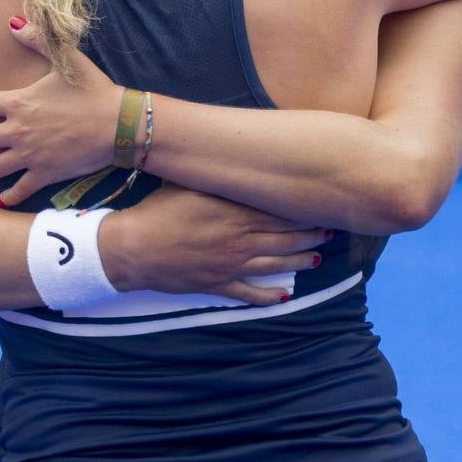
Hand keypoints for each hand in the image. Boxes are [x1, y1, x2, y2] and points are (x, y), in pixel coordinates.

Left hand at [0, 18, 122, 204]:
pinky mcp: (46, 173)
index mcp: (19, 103)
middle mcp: (18, 131)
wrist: (117, 124)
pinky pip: (21, 188)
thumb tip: (13, 22)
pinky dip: (10, 196)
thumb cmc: (93, 90)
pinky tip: (1, 200)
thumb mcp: (66, 59)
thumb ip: (38, 40)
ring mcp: (30, 155)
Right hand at [100, 185, 329, 306]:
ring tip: (317, 258)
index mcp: (233, 213)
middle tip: (329, 231)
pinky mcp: (216, 285)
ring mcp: (229, 265)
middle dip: (310, 235)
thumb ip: (219, 179)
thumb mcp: (190, 186)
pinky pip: (249, 293)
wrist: (132, 248)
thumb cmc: (157, 210)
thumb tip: (242, 166)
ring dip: (299, 261)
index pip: (279, 212)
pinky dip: (269, 295)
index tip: (321, 206)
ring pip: (274, 264)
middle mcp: (238, 240)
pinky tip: (285, 294)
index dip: (303, 211)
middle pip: (284, 238)